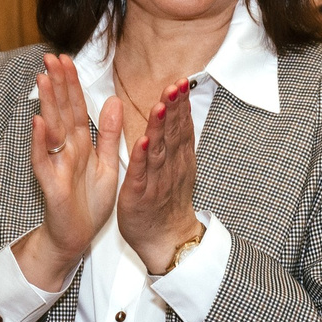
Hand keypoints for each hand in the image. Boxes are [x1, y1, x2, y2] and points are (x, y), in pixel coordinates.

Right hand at [17, 53, 122, 289]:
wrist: (78, 237)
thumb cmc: (89, 202)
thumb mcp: (106, 162)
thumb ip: (107, 134)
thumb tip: (112, 101)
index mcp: (81, 144)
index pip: (76, 107)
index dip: (72, 83)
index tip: (68, 58)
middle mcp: (65, 150)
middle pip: (61, 111)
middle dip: (57, 84)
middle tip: (51, 56)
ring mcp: (56, 165)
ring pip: (51, 130)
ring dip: (47, 104)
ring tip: (43, 78)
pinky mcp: (51, 184)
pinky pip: (44, 160)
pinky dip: (41, 141)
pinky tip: (39, 122)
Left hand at [116, 79, 203, 273]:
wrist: (167, 239)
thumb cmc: (167, 203)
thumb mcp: (176, 166)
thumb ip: (175, 138)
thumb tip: (176, 111)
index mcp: (177, 159)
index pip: (180, 126)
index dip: (181, 104)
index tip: (181, 82)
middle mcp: (170, 167)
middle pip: (173, 133)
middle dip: (174, 108)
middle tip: (175, 85)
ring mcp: (156, 180)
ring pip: (159, 149)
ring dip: (160, 127)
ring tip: (162, 105)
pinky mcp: (140, 195)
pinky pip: (141, 174)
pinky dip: (143, 158)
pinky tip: (143, 142)